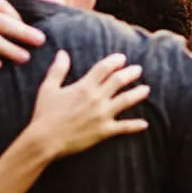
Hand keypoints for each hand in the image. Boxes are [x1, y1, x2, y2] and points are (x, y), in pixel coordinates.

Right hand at [27, 52, 149, 157]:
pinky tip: (144, 124)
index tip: (122, 58)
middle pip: (118, 81)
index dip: (114, 61)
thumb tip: (63, 53)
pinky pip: (124, 127)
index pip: (104, 68)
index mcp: (84, 86)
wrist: (46, 139)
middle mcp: (96, 98)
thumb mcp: (49, 88)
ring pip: (126, 101)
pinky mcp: (104, 131)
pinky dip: (135, 126)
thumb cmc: (45, 114)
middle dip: (130, 73)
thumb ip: (58, 69)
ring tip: (146, 89)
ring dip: (138, 93)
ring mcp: (102, 115)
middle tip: (138, 69)